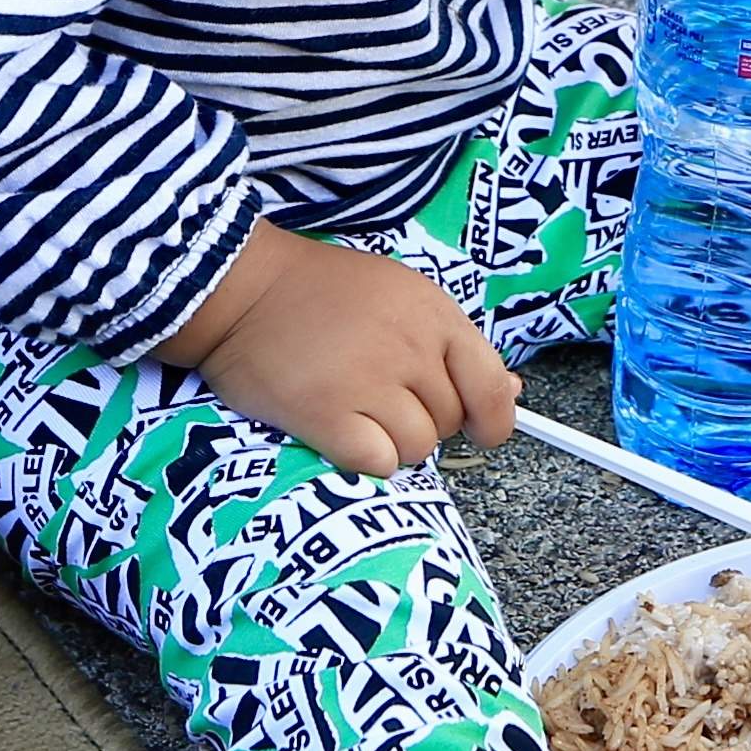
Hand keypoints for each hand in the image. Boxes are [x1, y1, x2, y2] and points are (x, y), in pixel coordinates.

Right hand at [170, 224, 519, 477]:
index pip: (492, 385)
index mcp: (432, 313)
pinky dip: (364, 457)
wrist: (239, 288)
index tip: (484, 431)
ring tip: (357, 410)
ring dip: (392, 442)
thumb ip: (451, 344)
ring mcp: (368, 380)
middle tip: (383, 399)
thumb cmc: (318, 292)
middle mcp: (408, 347)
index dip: (495, 418)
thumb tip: (511, 392)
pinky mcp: (325, 413)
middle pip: (450, 422)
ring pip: (417, 448)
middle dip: (425, 421)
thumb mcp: (400, 296)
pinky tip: (339, 430)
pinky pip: (377, 463)